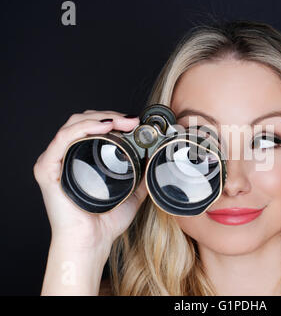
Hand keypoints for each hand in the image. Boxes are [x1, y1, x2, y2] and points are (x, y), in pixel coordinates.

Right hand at [33, 110, 148, 253]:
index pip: (92, 127)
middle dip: (109, 116)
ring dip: (99, 118)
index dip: (113, 119)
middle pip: (83, 122)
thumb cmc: (105, 223)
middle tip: (131, 121)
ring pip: (73, 125)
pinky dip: (82, 128)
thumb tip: (155, 159)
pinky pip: (62, 140)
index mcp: (80, 160)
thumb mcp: (132, 193)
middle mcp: (65, 157)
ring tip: (121, 122)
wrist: (91, 243)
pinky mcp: (47, 169)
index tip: (134, 122)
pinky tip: (103, 127)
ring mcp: (54, 162)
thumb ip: (142, 176)